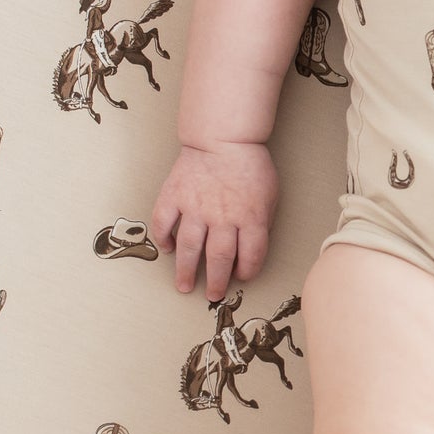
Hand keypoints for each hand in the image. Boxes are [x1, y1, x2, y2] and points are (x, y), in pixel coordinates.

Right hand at [149, 138, 279, 298]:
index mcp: (250, 217)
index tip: (241, 277)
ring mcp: (195, 208)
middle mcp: (222, 217)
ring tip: (184, 287)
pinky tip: (168, 250)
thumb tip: (251, 247)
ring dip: (187, 271)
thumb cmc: (250, 166)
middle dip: (217, 282)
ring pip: (190, 248)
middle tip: (213, 295)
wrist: (223, 138)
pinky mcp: (174, 196)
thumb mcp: (269, 195)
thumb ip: (261, 222)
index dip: (247, 271)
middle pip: (219, 258)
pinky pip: (164, 223)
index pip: (251, 256)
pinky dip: (164, 239)